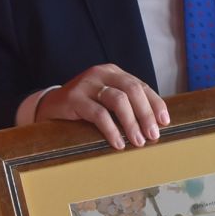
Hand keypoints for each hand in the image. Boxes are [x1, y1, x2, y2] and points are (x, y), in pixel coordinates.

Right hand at [35, 65, 169, 150]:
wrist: (49, 106)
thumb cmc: (83, 107)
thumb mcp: (105, 99)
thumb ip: (125, 104)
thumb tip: (154, 125)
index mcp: (113, 72)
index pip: (141, 85)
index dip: (155, 104)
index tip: (165, 122)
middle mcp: (102, 73)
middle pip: (133, 90)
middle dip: (146, 114)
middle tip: (153, 135)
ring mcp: (87, 84)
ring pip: (118, 100)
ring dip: (131, 123)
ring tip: (138, 141)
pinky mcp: (74, 98)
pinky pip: (99, 114)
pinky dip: (112, 130)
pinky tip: (118, 143)